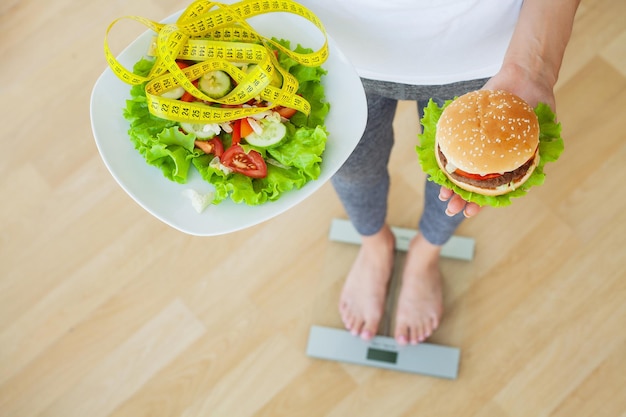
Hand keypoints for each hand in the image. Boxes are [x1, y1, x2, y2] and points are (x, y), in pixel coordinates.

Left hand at [438, 61, 556, 217]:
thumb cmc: (537, 104)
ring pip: (461, 171)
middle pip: (473, 185)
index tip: (469, 212)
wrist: (524, 77)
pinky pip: (453, 148)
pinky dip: (444, 158)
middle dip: (461, 198)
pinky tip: (436, 167)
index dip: (480, 204)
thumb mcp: (543, 127)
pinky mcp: (465, 131)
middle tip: (450, 208)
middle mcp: (490, 159)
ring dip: (451, 184)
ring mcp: (476, 146)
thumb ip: (537, 147)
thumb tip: (536, 167)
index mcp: (507, 165)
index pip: (492, 191)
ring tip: (442, 195)